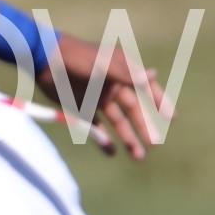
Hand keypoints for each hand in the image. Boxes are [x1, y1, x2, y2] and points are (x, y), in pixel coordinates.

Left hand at [38, 33, 167, 160]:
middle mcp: (113, 86)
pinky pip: (96, 127)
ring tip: (138, 156)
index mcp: (121, 71)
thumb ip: (126, 73)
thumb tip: (154, 74)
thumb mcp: (102, 65)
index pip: (146, 88)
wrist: (43, 60)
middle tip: (154, 144)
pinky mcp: (81, 109)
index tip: (171, 117)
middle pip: (133, 110)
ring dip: (128, 138)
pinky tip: (111, 152)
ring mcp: (98, 98)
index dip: (160, 101)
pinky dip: (103, 140)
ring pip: (118, 122)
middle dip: (144, 127)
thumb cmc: (75, 58)